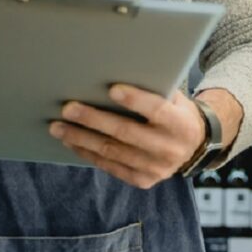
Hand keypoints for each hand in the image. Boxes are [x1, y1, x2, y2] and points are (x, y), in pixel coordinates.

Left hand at [50, 85, 205, 188]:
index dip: (135, 100)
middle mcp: (169, 148)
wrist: (194, 146)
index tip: (111, 88)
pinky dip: (88, 153)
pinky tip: (72, 142)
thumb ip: (154, 89)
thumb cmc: (176, 112)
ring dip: (81, 138)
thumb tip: (116, 72)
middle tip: (68, 108)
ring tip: (58, 126)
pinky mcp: (143, 180)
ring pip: (112, 151)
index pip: (157, 110)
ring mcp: (155, 168)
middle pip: (125, 132)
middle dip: (93, 119)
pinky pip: (110, 166)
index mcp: (181, 124)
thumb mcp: (175, 98)